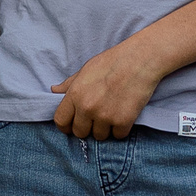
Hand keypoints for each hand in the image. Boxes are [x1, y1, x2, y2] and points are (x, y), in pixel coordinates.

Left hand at [50, 39, 166, 139]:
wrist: (140, 59)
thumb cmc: (113, 61)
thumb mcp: (86, 69)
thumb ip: (69, 84)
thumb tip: (54, 91)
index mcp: (75, 94)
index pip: (61, 121)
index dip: (66, 125)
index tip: (73, 125)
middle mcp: (87, 108)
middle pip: (80, 132)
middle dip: (87, 127)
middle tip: (97, 117)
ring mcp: (105, 116)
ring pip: (99, 136)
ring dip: (105, 129)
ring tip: (113, 112)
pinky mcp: (123, 122)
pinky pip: (117, 136)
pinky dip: (121, 129)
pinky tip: (124, 114)